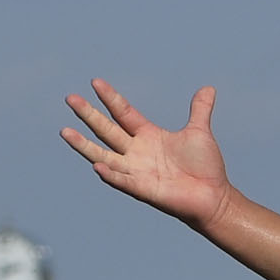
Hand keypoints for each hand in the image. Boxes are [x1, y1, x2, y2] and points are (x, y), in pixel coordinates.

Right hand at [61, 80, 235, 229]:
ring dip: (84, 146)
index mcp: (148, 135)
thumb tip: (208, 88)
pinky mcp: (144, 189)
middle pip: (107, 130)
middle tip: (70, 98)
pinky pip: (123, 181)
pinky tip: (97, 166)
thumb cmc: (206, 167)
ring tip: (64, 131)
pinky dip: (111, 175)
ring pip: (104, 156)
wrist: (214, 197)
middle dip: (89, 115)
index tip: (95, 82)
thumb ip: (199, 110)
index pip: (123, 112)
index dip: (110, 98)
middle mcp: (137, 152)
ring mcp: (137, 171)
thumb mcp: (199, 132)